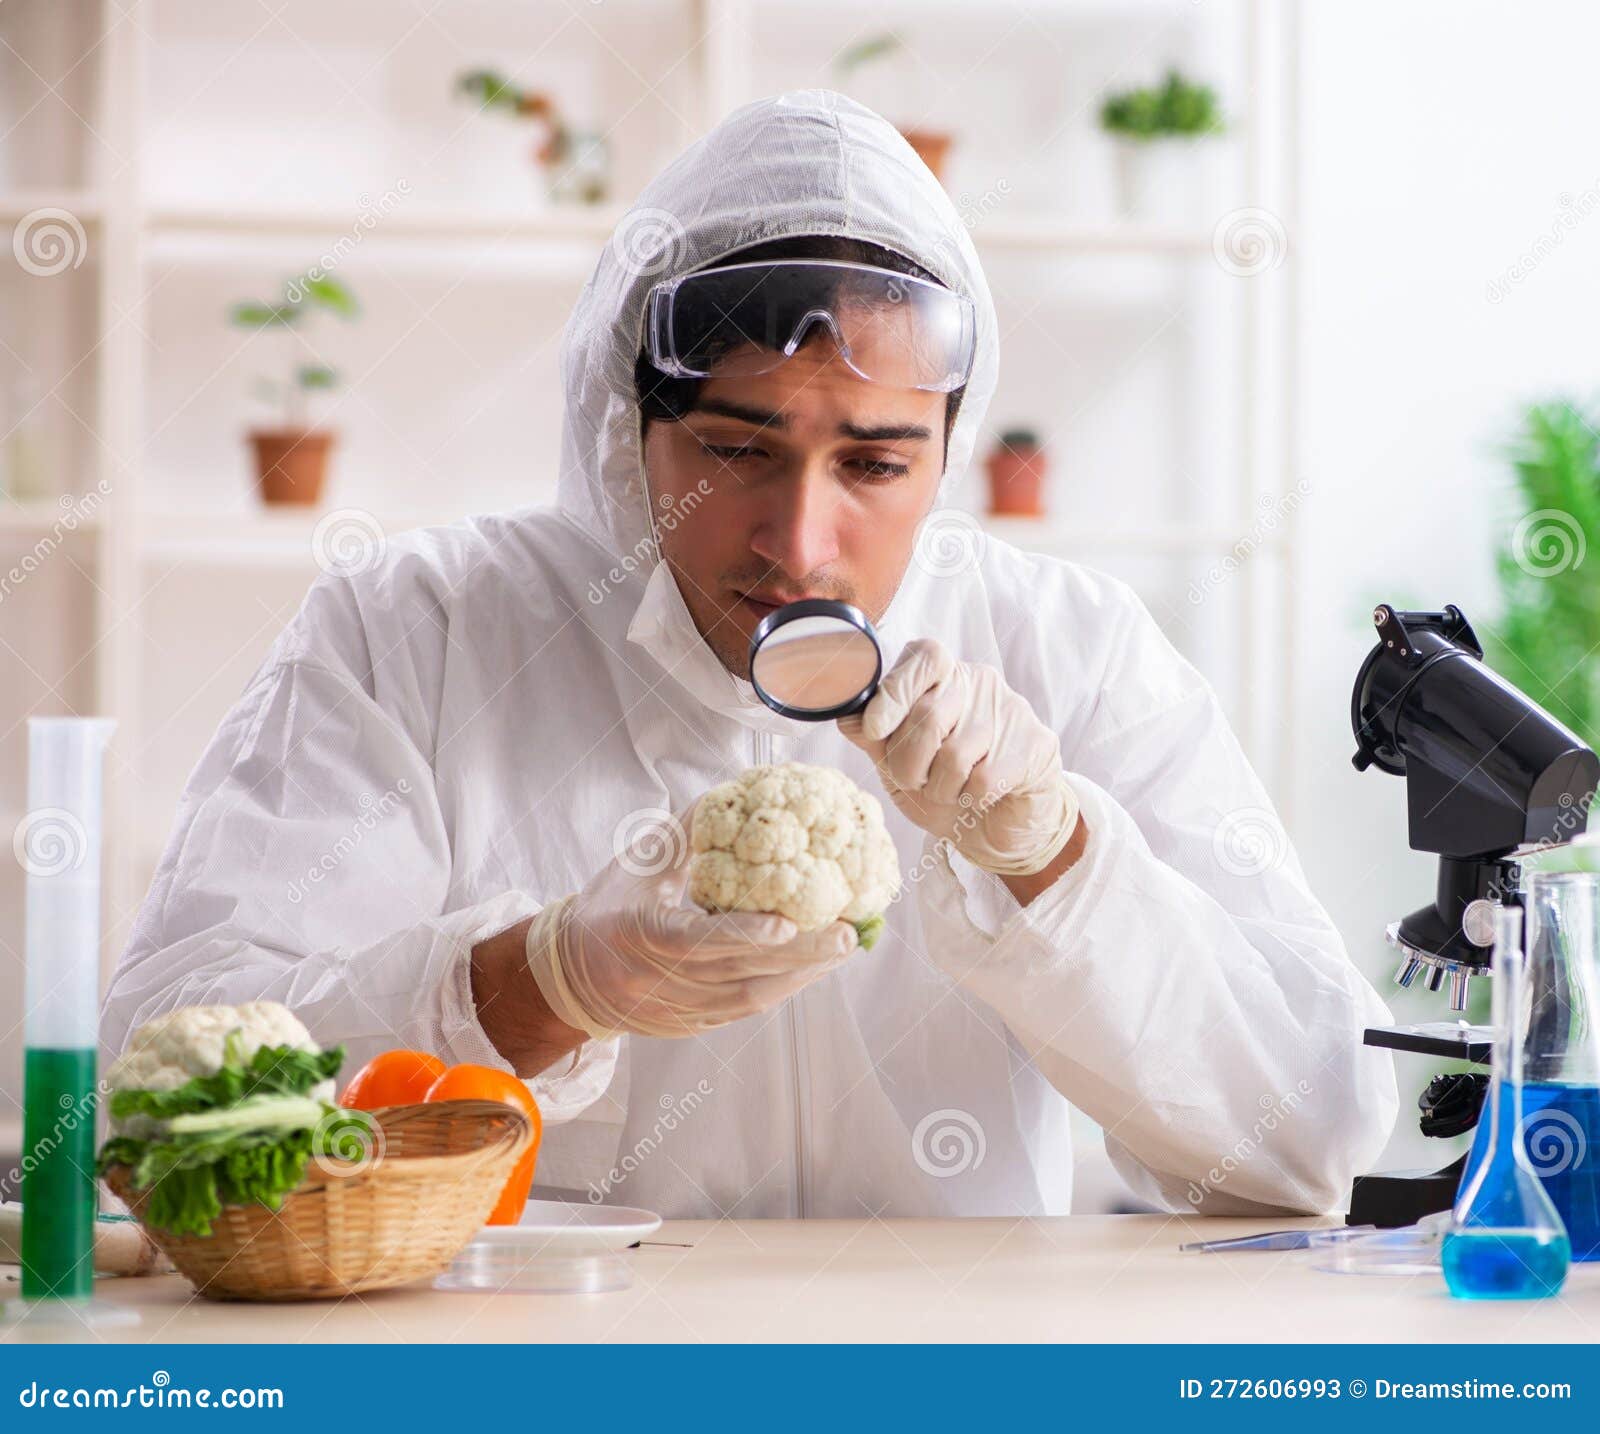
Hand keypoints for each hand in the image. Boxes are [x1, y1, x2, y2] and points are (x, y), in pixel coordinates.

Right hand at [523, 812, 856, 1039]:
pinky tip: (814, 965)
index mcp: (638, 932)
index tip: (787, 923)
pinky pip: (745, 1009)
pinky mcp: (691, 1027)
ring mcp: (675, 1010)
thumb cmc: (610, 905)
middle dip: (798, 957)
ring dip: (802, 974)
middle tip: (847, 934)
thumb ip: (692, 829)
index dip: (743, 935)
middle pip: (737, 974)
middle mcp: (656, 981)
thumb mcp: (641, 860)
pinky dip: (783, 986)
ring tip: (843, 946)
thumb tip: (744, 791)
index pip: (695, 940)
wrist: (571, 975)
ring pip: (749, 999)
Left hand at [840, 638, 1079, 877]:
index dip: (894, 692)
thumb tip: (849, 715)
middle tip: (915, 782)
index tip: (875, 729)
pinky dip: (971, 799)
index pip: (925, 657)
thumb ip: (874, 737)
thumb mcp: (897, 765)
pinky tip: (980, 797)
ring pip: (955, 753)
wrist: (995, 830)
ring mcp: (1013, 712)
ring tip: (950, 792)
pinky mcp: (1036, 746)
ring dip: (940, 788)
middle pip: (929, 715)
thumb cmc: (944, 790)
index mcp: (944, 677)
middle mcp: (981, 684)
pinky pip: (985, 777)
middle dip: (908, 764)